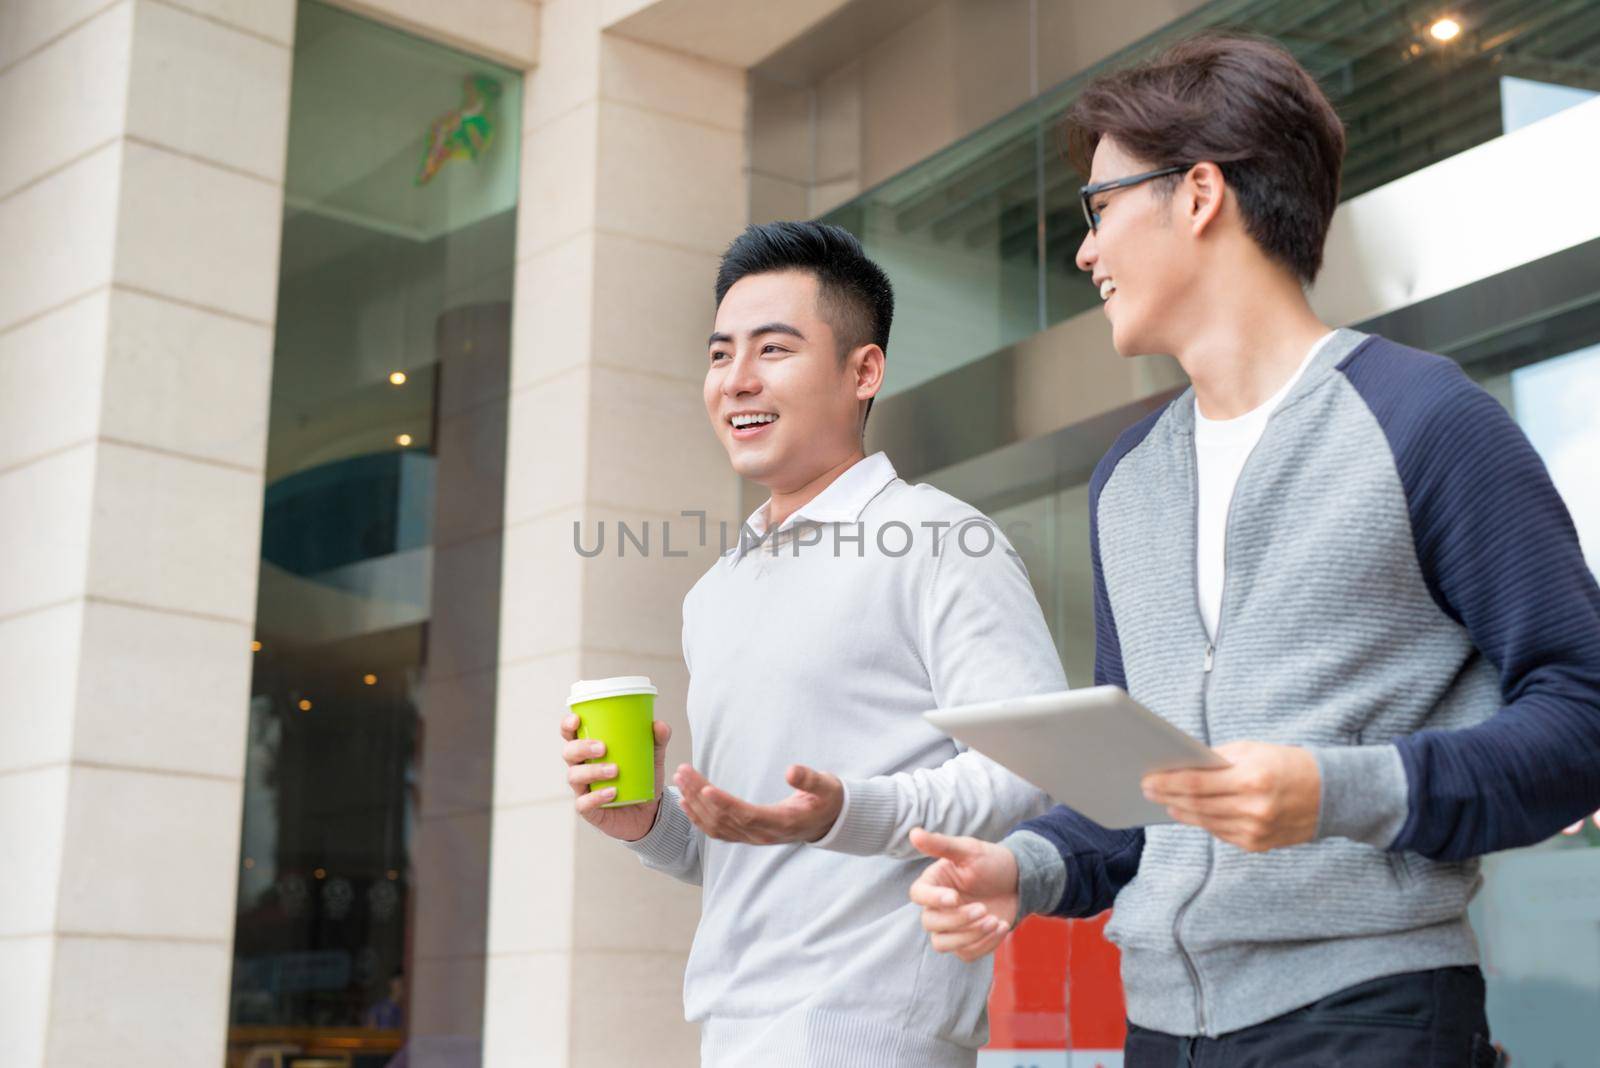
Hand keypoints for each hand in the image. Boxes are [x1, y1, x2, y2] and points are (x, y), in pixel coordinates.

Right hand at [560, 712, 670, 842]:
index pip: (571, 734)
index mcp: (590, 750)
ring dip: (592, 771)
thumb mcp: (652, 757)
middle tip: (603, 748)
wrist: (649, 812)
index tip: (577, 720)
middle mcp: (582, 767)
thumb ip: (657, 740)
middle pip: (568, 753)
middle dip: (581, 748)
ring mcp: (583, 789)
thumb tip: (660, 725)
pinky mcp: (589, 809)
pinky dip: (596, 797)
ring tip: (614, 770)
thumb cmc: (641, 778)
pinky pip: (584, 803)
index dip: (567, 726)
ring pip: (574, 776)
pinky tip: (612, 792)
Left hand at [673, 763, 843, 844]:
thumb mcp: (826, 786)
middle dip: (700, 796)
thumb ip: (810, 779)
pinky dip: (698, 818)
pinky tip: (685, 802)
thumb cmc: (826, 800)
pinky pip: (717, 831)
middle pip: (724, 819)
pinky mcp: (747, 836)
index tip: (705, 788)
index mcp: (780, 823)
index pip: (746, 815)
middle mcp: (762, 835)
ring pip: (716, 826)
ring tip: (680, 780)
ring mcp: (753, 838)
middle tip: (683, 771)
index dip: (724, 804)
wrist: (828, 821)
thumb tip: (791, 770)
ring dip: (695, 805)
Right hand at [907, 828, 1018, 960]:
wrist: (1019, 881)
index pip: (918, 895)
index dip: (933, 899)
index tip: (955, 897)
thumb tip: (913, 832)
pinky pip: (966, 953)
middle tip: (984, 908)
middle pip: (930, 923)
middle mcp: (937, 907)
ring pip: (943, 944)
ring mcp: (951, 927)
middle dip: (958, 919)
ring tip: (994, 921)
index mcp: (934, 883)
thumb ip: (941, 844)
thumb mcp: (969, 850)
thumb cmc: (991, 862)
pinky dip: (985, 944)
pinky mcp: (967, 942)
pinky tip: (1001, 926)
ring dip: (969, 936)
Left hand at [1141, 740, 1320, 851]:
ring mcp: (1256, 831)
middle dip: (1168, 797)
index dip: (1168, 783)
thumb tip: (1180, 767)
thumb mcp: (1253, 751)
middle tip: (1148, 790)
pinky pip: (1221, 833)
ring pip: (1206, 823)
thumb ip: (1217, 760)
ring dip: (1181, 812)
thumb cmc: (1286, 764)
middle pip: (1197, 805)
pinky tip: (1189, 813)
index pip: (1197, 784)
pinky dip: (1203, 822)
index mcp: (1251, 779)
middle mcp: (1254, 809)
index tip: (1147, 779)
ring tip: (1165, 801)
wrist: (1331, 794)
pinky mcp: (1258, 845)